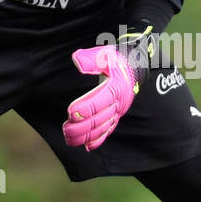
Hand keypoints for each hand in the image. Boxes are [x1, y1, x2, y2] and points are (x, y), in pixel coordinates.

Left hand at [62, 27, 153, 150]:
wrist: (134, 67)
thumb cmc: (116, 60)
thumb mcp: (105, 54)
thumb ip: (91, 58)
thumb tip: (77, 60)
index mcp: (116, 87)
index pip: (100, 101)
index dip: (85, 108)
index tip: (70, 113)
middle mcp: (118, 102)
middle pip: (100, 118)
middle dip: (82, 127)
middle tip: (66, 130)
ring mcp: (118, 111)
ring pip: (102, 127)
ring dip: (86, 136)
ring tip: (69, 139)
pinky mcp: (116, 116)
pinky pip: (109, 130)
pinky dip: (99, 140)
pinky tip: (87, 146)